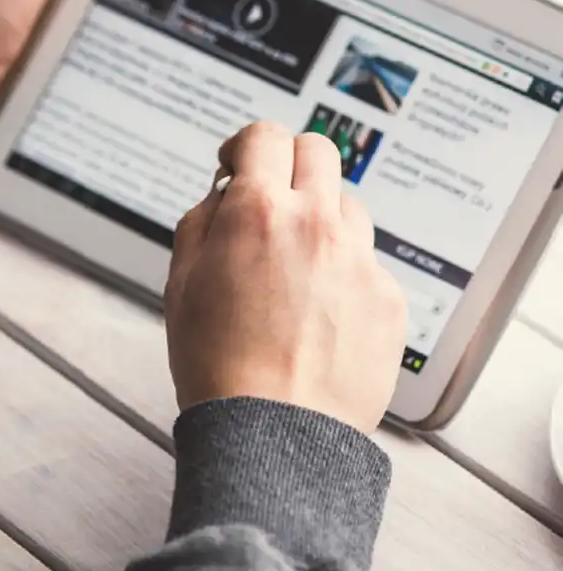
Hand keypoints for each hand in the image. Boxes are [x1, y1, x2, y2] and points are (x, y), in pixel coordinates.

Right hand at [165, 122, 406, 433]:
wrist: (274, 434)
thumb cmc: (219, 365)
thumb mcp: (180, 280)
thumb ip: (202, 219)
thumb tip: (225, 191)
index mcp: (258, 212)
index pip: (264, 136)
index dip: (244, 145)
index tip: (237, 164)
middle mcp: (316, 224)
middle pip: (317, 150)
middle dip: (288, 162)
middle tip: (270, 195)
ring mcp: (360, 260)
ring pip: (347, 204)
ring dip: (319, 216)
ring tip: (294, 265)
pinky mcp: (388, 298)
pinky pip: (367, 261)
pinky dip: (343, 270)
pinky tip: (318, 310)